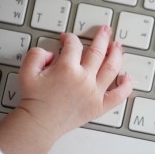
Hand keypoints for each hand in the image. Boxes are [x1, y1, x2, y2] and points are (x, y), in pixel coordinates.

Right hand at [0, 26, 131, 153]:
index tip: (67, 39)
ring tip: (117, 46)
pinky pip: (118, 95)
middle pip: (98, 51)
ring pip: (112, 68)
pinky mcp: (99, 106)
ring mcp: (94, 92)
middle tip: (105, 30)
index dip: (70, 38)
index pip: (74, 45)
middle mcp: (84, 78)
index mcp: (67, 68)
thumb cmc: (34, 100)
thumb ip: (36, 55)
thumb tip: (50, 52)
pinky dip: (125, 86)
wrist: (39, 123)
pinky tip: (127, 78)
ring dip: (116, 54)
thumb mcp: (27, 71)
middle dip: (102, 37)